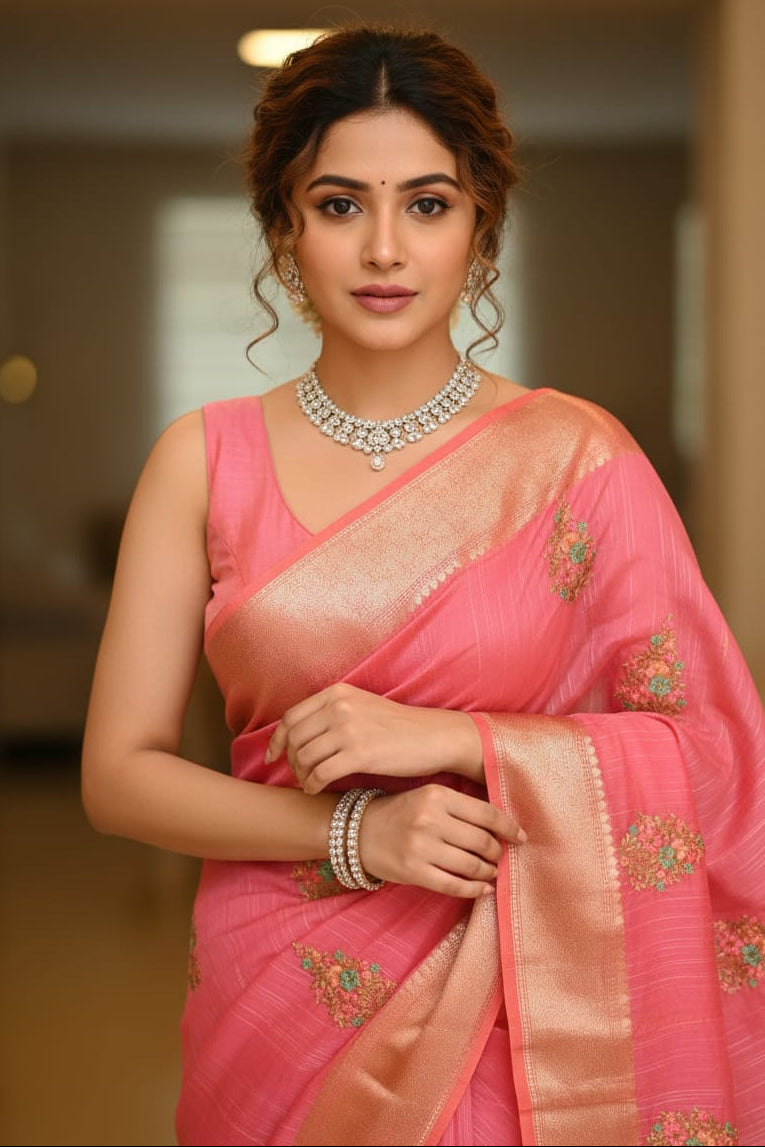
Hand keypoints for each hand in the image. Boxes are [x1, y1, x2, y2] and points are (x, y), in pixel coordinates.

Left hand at [264, 683, 483, 791]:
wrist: (434, 736)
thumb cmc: (399, 727)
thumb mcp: (362, 706)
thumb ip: (333, 713)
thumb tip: (300, 735)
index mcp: (338, 693)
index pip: (291, 717)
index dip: (277, 740)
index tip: (273, 756)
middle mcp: (340, 707)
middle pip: (294, 739)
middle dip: (290, 761)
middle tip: (298, 775)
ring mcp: (349, 729)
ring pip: (304, 757)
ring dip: (302, 775)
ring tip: (310, 783)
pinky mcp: (359, 754)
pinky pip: (320, 774)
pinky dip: (312, 785)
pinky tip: (317, 790)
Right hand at [358, 784, 525, 898]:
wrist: (358, 831)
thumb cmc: (400, 812)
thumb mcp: (428, 796)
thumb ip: (460, 808)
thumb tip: (502, 828)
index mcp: (437, 795)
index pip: (486, 813)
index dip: (509, 827)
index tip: (520, 837)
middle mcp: (430, 819)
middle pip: (482, 841)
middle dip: (498, 852)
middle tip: (500, 856)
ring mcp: (421, 847)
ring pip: (471, 865)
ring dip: (489, 871)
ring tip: (491, 872)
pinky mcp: (414, 871)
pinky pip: (454, 885)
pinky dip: (475, 890)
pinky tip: (483, 889)